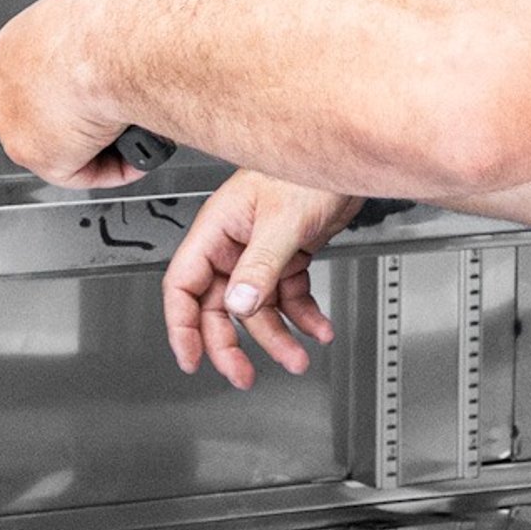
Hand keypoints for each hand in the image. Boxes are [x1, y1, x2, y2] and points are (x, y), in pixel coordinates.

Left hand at [0, 0, 143, 189]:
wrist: (112, 48)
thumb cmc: (110, 25)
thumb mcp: (96, 15)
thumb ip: (92, 40)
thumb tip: (117, 50)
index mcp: (16, 43)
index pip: (38, 72)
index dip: (73, 86)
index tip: (100, 88)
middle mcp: (5, 82)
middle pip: (40, 110)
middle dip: (77, 119)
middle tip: (117, 118)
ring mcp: (14, 120)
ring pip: (56, 143)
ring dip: (93, 144)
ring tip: (130, 136)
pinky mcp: (35, 154)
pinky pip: (76, 171)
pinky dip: (109, 169)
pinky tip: (134, 159)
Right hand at [163, 169, 358, 384]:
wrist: (349, 155)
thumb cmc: (308, 167)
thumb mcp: (283, 220)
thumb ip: (260, 265)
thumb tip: (240, 304)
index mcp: (217, 229)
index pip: (183, 285)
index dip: (181, 326)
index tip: (190, 358)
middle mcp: (234, 243)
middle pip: (219, 306)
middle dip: (232, 344)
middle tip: (243, 374)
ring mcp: (260, 250)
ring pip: (258, 307)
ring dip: (276, 336)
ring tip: (297, 357)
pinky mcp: (288, 254)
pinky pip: (289, 296)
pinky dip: (303, 316)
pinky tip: (318, 329)